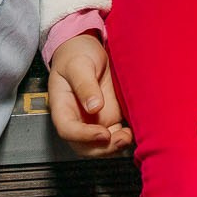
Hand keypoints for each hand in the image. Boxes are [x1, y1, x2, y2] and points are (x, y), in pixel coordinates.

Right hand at [47, 34, 132, 156]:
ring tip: (128, 137)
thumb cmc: (77, 54)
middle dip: (101, 149)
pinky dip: (123, 140)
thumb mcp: (79, 64)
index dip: (83, 136)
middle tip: (120, 139)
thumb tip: (94, 106)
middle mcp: (77, 118)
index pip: (67, 129)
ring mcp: (93, 120)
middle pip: (83, 146)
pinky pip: (114, 136)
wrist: (87, 48)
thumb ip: (85, 84)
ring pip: (99, 146)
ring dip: (113, 148)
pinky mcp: (109, 118)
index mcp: (62, 106)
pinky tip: (134, 132)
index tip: (102, 133)